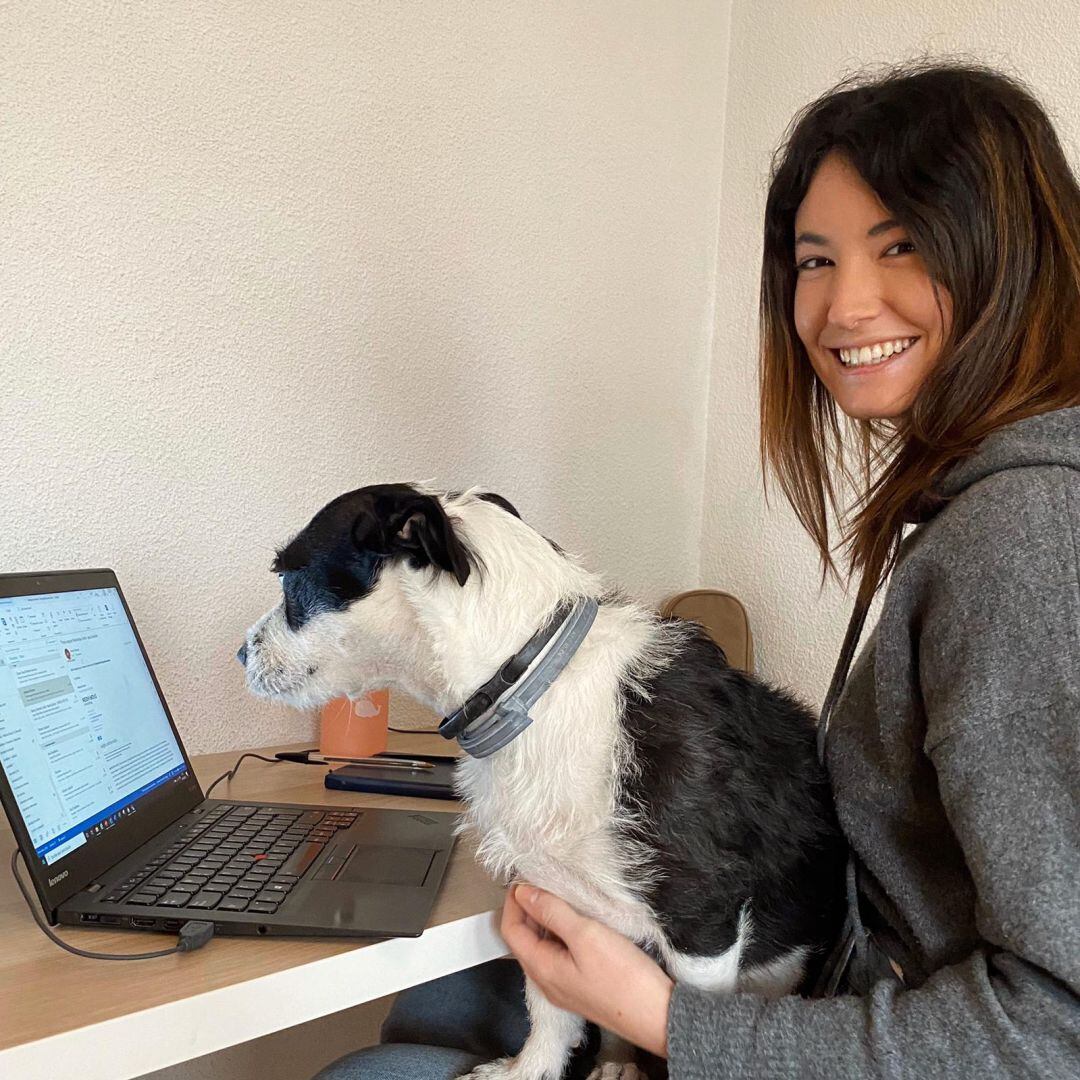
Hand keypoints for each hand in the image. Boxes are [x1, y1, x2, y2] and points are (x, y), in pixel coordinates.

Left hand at [500, 883, 672, 1058]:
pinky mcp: (582, 986)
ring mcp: (565, 986)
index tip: (525, 876)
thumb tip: (523, 893)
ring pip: (544, 946)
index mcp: (542, 969)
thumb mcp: (585, 935)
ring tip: (561, 894)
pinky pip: (561, 954)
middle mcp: (547, 981)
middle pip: (525, 939)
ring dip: (546, 919)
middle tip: (543, 881)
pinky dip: (562, 932)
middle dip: (528, 908)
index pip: (511, 930)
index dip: (514, 902)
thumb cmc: (622, 976)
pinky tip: (578, 919)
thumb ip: (552, 912)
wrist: (658, 1016)